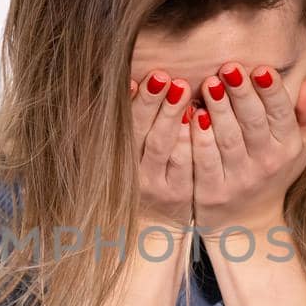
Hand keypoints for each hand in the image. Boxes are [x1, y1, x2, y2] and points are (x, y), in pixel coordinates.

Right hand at [127, 72, 194, 233]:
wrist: (151, 230)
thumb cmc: (134, 181)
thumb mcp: (117, 159)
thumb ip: (112, 128)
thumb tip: (104, 89)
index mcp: (117, 160)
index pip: (124, 127)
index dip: (130, 103)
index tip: (135, 78)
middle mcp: (135, 174)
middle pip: (143, 133)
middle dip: (153, 102)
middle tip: (163, 76)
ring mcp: (158, 186)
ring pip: (166, 147)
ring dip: (173, 115)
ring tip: (183, 87)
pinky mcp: (181, 195)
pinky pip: (187, 165)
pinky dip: (192, 140)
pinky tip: (201, 117)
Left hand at [190, 63, 305, 234]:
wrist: (246, 223)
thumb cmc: (272, 174)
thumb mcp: (298, 149)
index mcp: (287, 149)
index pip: (281, 114)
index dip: (271, 91)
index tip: (260, 68)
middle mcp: (266, 164)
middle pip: (253, 122)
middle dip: (241, 93)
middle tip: (228, 67)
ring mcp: (238, 179)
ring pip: (227, 138)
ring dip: (218, 109)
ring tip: (210, 83)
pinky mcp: (211, 191)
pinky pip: (204, 159)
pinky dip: (198, 136)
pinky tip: (192, 115)